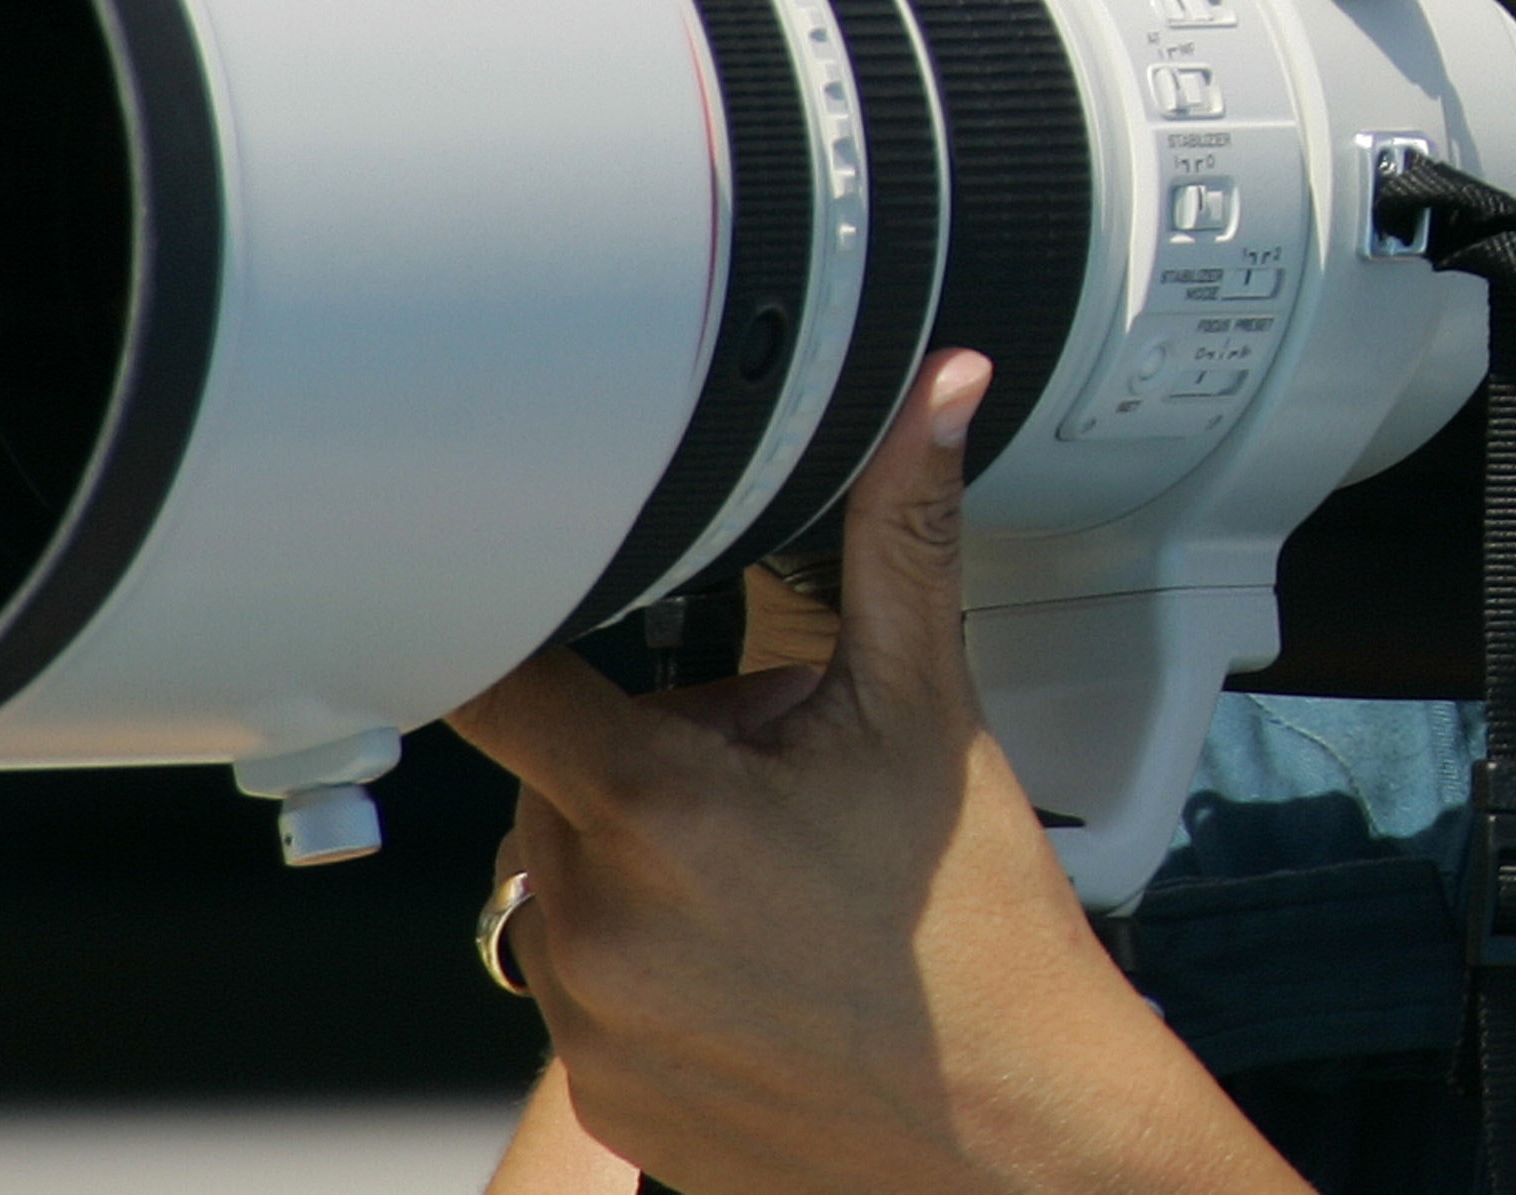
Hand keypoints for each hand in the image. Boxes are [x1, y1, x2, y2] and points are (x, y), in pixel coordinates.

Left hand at [445, 351, 1299, 1194]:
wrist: (1023, 1146)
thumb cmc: (984, 947)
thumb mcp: (933, 716)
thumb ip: (905, 540)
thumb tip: (937, 395)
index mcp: (661, 814)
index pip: (494, 685)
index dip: (491, 624)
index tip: (501, 596)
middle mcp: (598, 928)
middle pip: (550, 776)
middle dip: (640, 753)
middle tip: (765, 776)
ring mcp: (591, 1026)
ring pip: (561, 880)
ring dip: (634, 858)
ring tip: (767, 879)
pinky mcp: (602, 1098)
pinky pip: (578, 986)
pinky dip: (642, 957)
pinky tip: (750, 964)